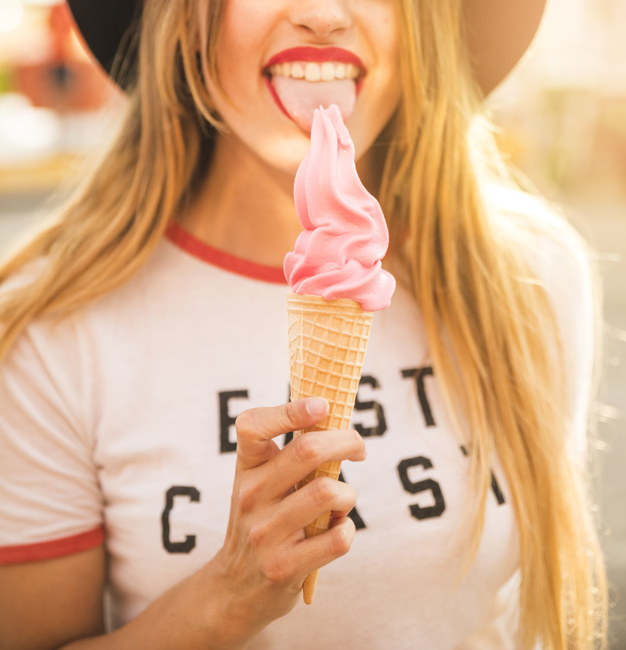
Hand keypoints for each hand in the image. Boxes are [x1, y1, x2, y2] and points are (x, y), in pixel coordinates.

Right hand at [213, 397, 365, 640]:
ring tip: (343, 501)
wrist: (234, 588)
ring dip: (348, 494)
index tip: (324, 405)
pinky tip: (337, 529)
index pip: (253, 426)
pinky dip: (347, 529)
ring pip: (328, 492)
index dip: (290, 409)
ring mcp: (265, 533)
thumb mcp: (260, 484)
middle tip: (359, 448)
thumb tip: (338, 423)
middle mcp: (250, 496)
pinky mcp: (284, 567)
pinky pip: (337, 538)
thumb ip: (289, 456)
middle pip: (308, 450)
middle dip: (347, 441)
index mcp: (246, 468)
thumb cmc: (260, 522)